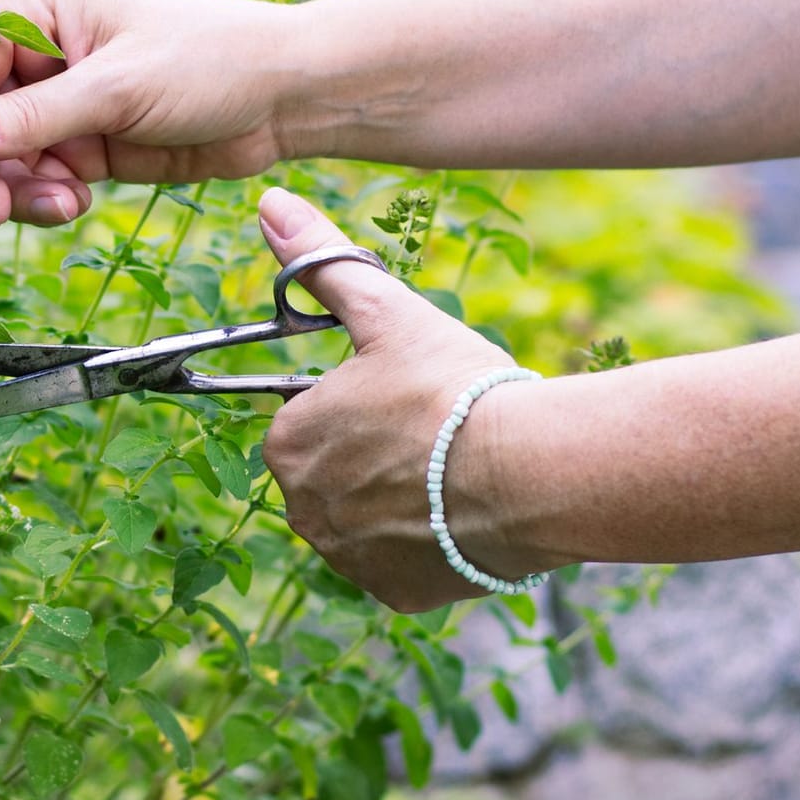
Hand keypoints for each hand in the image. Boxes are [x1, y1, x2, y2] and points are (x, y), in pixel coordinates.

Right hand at [0, 0, 299, 225]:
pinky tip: (80, 202)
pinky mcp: (83, 146)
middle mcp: (38, 53)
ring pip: (0, 161)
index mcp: (36, 7)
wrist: (281, 99)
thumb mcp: (115, 89)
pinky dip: (46, 201)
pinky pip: (37, 182)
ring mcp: (59, 104)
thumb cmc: (206, 61)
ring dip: (17, 192)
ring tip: (62, 205)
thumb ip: (32, 118)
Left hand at [257, 187, 549, 612]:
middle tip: (435, 433)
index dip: (359, 404)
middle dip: (376, 454)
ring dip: (399, 498)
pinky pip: (401, 563)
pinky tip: (463, 516)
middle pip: (335, 472)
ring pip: (366, 518)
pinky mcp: (393, 593)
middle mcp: (301, 510)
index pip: (310, 418)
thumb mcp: (386, 312)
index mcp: (286, 443)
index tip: (405, 397)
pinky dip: (428, 543)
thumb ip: (324, 262)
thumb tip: (270, 205)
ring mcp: (346, 559)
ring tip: (453, 471)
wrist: (529, 473)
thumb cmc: (454, 388)